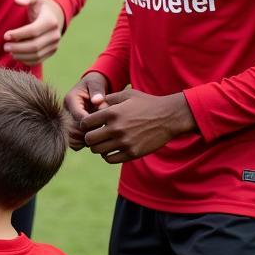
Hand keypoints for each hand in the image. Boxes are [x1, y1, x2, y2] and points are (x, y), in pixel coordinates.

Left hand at [4, 0, 64, 64]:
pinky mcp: (52, 51)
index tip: (5, 36)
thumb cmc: (40, 6)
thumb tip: (17, 1)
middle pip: (34, 45)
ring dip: (21, 55)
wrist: (55, 15)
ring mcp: (55, 44)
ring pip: (37, 55)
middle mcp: (55, 34)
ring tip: (9, 51)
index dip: (18, 35)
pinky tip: (16, 55)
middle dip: (18, 47)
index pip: (33, 31)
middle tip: (5, 46)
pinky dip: (26, 61)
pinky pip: (39, 60)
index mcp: (50, 21)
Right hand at [64, 72, 109, 150]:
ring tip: (99, 138)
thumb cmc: (95, 83)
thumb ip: (97, 90)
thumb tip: (98, 101)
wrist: (91, 86)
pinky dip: (82, 144)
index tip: (105, 125)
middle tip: (103, 134)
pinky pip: (73, 142)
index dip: (92, 124)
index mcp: (70, 100)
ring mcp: (66, 121)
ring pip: (71, 138)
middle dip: (89, 133)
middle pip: (73, 130)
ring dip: (85, 140)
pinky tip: (95, 140)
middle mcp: (65, 112)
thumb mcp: (96, 83)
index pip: (79, 117)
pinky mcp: (70, 128)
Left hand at [80, 89, 195, 162]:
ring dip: (98, 147)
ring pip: (97, 150)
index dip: (85, 124)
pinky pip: (110, 159)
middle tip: (95, 135)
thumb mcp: (127, 95)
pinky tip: (112, 150)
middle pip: (89, 139)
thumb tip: (94, 104)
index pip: (85, 123)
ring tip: (104, 142)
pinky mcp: (132, 153)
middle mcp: (116, 128)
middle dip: (89, 137)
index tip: (90, 125)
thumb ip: (109, 98)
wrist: (169, 117)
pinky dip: (107, 156)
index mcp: (111, 113)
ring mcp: (124, 142)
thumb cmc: (147, 103)